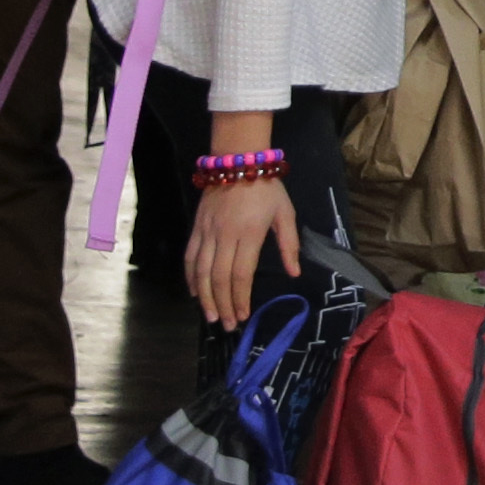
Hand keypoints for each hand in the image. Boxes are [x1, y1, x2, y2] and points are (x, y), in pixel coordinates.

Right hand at [187, 174, 300, 328]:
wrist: (238, 160)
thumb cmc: (267, 188)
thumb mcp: (285, 213)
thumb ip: (289, 245)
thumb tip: (295, 273)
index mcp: (249, 233)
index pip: (241, 274)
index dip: (241, 298)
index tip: (244, 315)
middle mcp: (225, 235)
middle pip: (219, 277)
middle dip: (223, 304)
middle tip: (227, 324)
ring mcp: (207, 231)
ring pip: (201, 271)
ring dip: (205, 296)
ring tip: (211, 316)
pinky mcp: (196, 227)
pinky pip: (190, 257)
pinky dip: (191, 277)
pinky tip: (195, 292)